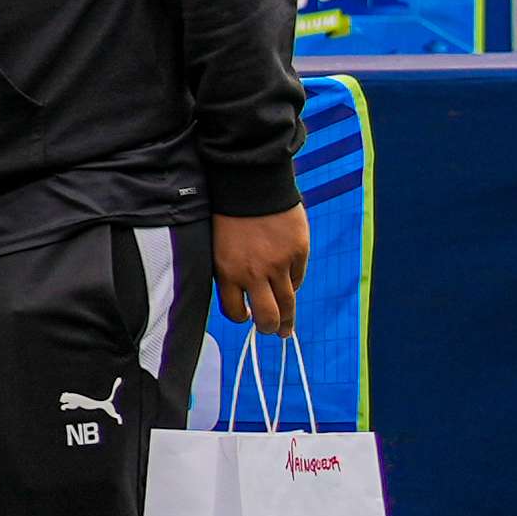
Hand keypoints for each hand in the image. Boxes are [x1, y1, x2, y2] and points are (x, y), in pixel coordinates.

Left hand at [214, 204, 309, 337]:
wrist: (250, 183)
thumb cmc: (229, 215)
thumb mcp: (218, 247)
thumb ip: (230, 273)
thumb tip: (244, 298)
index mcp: (227, 271)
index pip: (234, 311)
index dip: (241, 317)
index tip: (246, 317)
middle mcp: (254, 273)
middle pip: (266, 316)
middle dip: (269, 328)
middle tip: (272, 332)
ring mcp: (279, 264)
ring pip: (287, 303)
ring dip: (287, 319)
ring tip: (286, 327)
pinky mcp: (298, 252)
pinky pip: (298, 277)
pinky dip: (293, 282)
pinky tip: (289, 284)